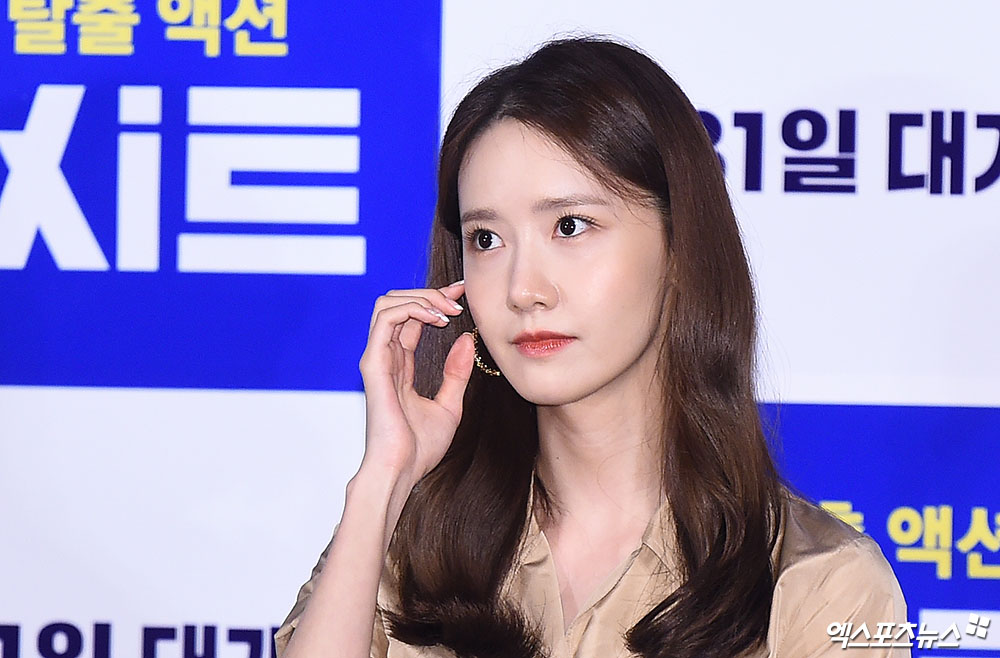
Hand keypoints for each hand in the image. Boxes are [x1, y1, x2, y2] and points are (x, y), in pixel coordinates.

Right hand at [357, 280, 473, 488]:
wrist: (402, 470)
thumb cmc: (419, 448)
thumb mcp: (449, 406)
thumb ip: (456, 374)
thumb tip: (466, 341)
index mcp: (399, 366)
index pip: (412, 319)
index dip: (436, 301)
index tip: (463, 295)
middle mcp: (385, 357)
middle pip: (398, 303)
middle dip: (429, 293)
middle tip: (459, 297)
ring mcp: (377, 358)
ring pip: (387, 303)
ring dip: (421, 297)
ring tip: (449, 310)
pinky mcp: (373, 363)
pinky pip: (386, 319)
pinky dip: (413, 309)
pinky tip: (437, 320)